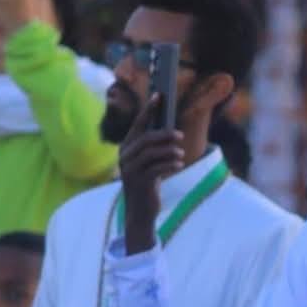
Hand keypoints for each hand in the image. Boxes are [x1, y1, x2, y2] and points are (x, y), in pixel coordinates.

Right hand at [117, 103, 183, 253]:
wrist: (140, 210)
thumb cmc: (148, 183)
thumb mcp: (150, 163)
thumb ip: (155, 148)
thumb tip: (172, 131)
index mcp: (127, 148)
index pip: (138, 125)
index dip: (148, 110)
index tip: (159, 96)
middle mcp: (125, 156)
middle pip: (146, 138)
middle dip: (164, 135)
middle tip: (180, 135)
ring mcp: (131, 169)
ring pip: (152, 153)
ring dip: (169, 151)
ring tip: (181, 153)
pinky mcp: (140, 182)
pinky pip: (157, 168)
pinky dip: (170, 164)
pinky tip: (179, 164)